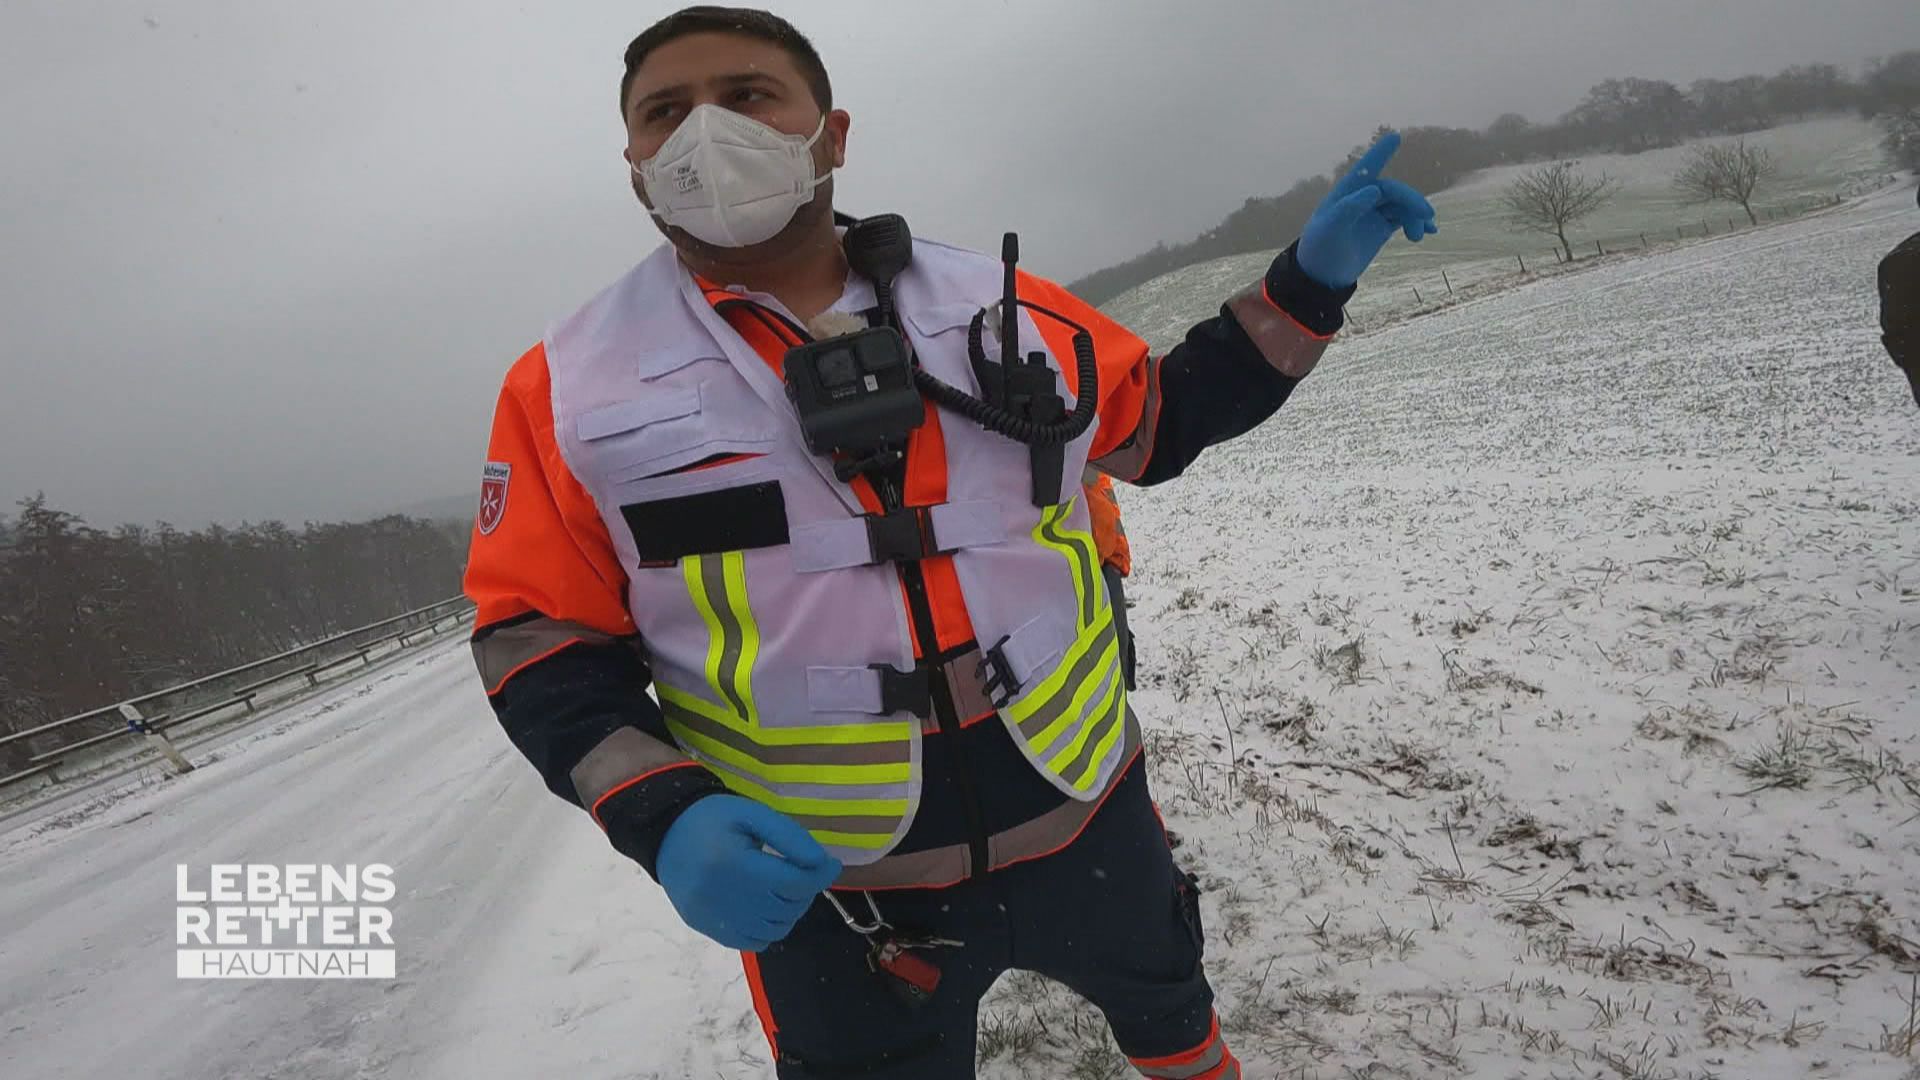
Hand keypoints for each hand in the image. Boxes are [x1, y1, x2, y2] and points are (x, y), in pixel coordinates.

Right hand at [655, 794, 841, 951]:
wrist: (665, 831)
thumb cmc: (714, 818)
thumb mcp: (753, 814)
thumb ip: (789, 837)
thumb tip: (820, 863)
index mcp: (735, 864)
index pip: (794, 883)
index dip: (820, 875)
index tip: (831, 864)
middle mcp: (724, 898)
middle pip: (787, 909)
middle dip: (805, 892)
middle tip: (803, 873)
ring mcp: (713, 918)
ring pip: (774, 930)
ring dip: (789, 912)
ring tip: (784, 889)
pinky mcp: (707, 928)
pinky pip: (751, 943)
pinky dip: (768, 929)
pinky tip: (765, 907)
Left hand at [1297, 132, 1438, 289]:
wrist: (1322, 276)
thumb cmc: (1320, 249)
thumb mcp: (1330, 229)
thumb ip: (1349, 208)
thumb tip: (1374, 190)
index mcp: (1347, 193)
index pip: (1367, 170)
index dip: (1380, 153)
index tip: (1395, 136)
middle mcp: (1362, 199)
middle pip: (1393, 191)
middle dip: (1411, 200)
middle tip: (1426, 215)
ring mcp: (1374, 213)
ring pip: (1402, 205)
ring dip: (1415, 216)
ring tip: (1419, 236)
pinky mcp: (1382, 228)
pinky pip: (1404, 218)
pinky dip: (1417, 223)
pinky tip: (1430, 231)